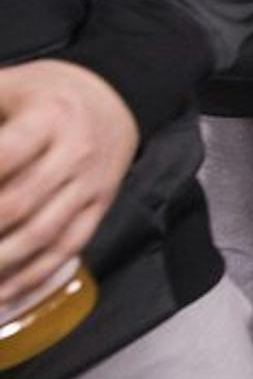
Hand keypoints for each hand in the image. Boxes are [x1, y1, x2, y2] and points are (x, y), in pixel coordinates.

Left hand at [0, 60, 137, 304]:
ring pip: (42, 235)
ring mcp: (89, 184)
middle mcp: (73, 153)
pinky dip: (32, 276)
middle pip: (18, 203)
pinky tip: (2, 293)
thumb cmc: (50, 93)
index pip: (4, 156)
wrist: (116, 96)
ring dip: (0, 262)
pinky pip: (67, 248)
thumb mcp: (9, 85)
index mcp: (48, 118)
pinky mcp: (98, 206)